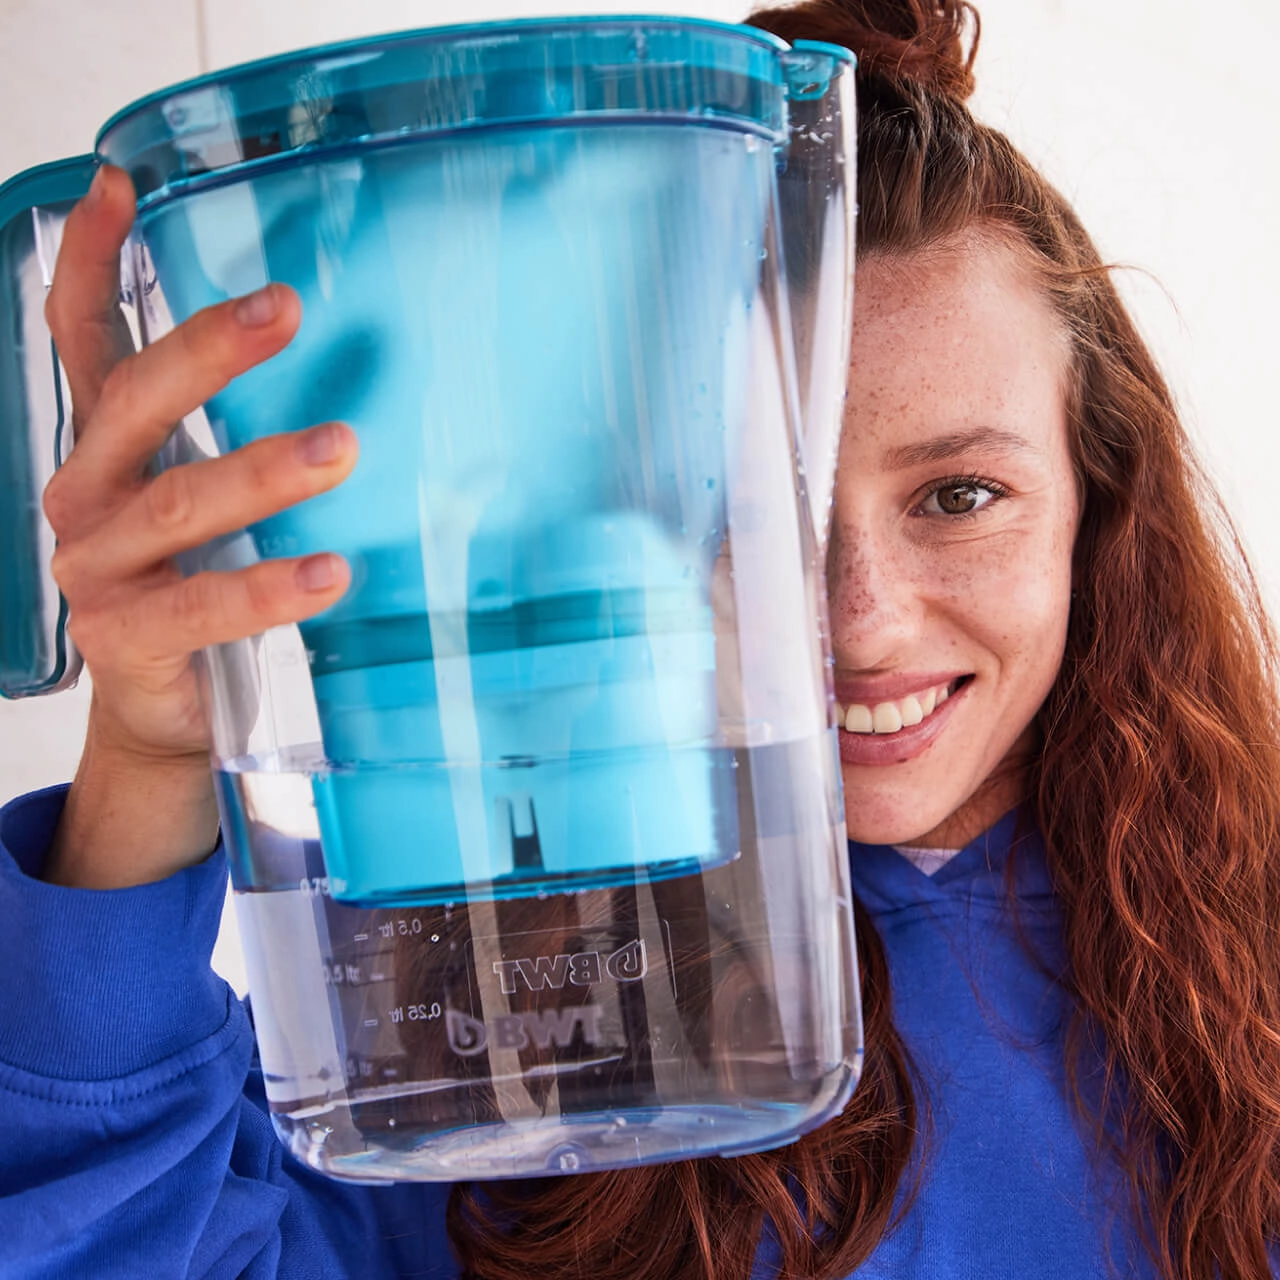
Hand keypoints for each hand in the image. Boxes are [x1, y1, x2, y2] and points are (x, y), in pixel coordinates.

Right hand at [41, 165, 357, 887]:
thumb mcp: (200, 494)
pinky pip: (201, 606)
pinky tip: (330, 573)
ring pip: (177, 506)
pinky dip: (267, 588)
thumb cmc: (192, 581)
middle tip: (288, 311)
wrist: (165, 703)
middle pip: (134, 403)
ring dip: (261, 473)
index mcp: (105, 449)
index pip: (81, 339)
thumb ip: (225, 432)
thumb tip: (315, 356)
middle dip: (208, 352)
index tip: (119, 184)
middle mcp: (85, 495)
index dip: (92, 263)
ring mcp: (99, 568)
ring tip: (340, 450)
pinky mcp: (128, 637)